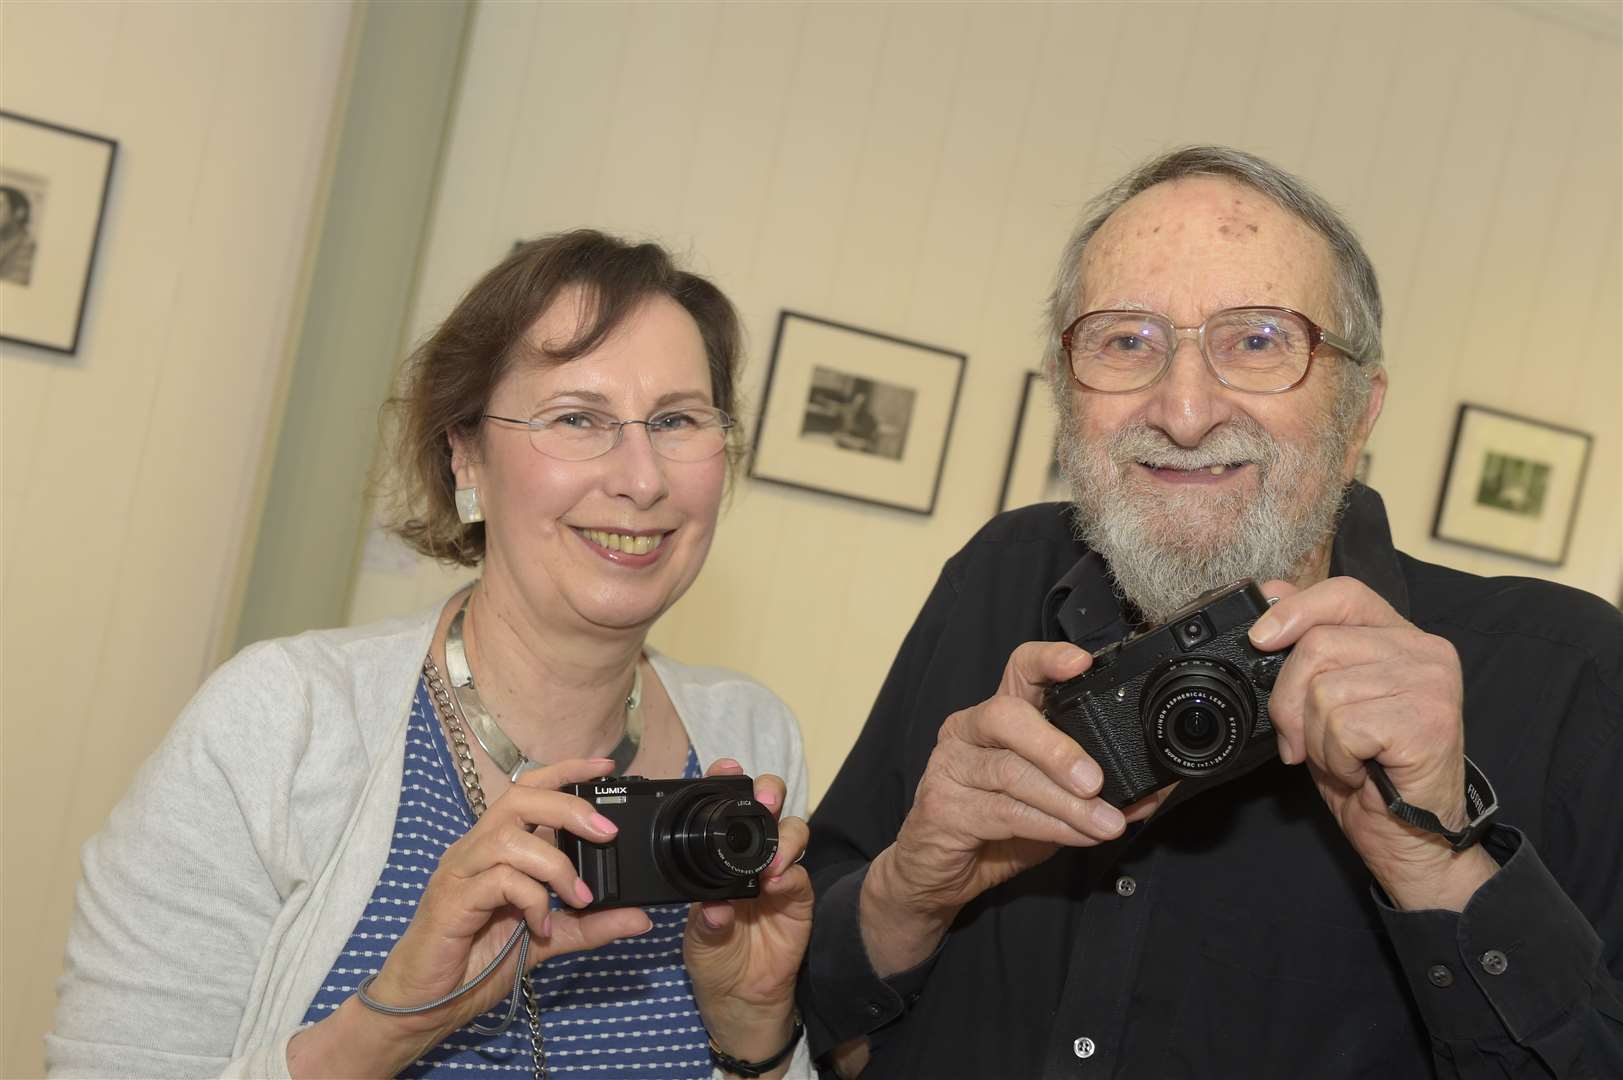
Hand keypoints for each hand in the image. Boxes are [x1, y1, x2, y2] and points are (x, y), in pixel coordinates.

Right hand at [289, 757, 653, 1076]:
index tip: (606, 767)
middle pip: (520, 798)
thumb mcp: (549, 939)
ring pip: (510, 838)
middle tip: (606, 832)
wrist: (426, 1004)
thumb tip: (641, 916)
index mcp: (497, 848)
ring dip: (555, 864)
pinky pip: (498, 880)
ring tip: (579, 897)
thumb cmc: (478, 963)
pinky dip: (531, 899)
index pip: (530, 790)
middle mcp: (476, 849)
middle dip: (568, 807)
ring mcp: (461, 872)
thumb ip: (591, 924)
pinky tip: (542, 926)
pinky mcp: (452, 900)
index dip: (566, 771)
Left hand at [684, 760, 811, 1071]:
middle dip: (769, 793)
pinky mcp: (799, 898)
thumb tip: (716, 907)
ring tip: (773, 857)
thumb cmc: (713, 960)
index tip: (725, 769)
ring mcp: (778, 874)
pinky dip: (792, 874)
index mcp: (718, 855)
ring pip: (792, 832)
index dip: (728, 784)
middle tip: (764, 800)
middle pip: (768, 808)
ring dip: (785, 835)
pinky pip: (801, 876)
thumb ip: (706, 923)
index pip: (725, 808)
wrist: (739, 999)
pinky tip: (778, 883)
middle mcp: (750, 856)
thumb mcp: (697, 941)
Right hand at [864, 642, 1157, 977]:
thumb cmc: (994, 825)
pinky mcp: (943, 807)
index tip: (1081, 662)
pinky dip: (1049, 826)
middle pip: (1007, 715)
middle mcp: (968, 731)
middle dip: (1057, 746)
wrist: (936, 872)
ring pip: (1010, 772)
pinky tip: (1079, 836)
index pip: (1019, 669)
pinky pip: (1003, 813)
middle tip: (1096, 779)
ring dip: (1065, 802)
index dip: (1048, 659)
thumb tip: (1151, 793)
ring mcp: (950, 767)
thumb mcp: (1050, 803)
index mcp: (997, 717)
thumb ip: (1091, 792)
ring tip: (1106, 822)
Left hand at [1252, 578, 1496, 910]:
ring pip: (1324, 691)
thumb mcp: (1327, 703)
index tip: (1260, 639)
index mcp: (1400, 637)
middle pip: (1318, 645)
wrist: (1410, 836)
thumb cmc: (1369, 770)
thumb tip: (1270, 595)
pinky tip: (1361, 771)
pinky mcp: (1427, 719)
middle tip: (1302, 740)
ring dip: (1316, 739)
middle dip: (1289, 700)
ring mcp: (1431, 682)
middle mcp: (1424, 651)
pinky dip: (1336, 758)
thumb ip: (1308, 651)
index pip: (1344, 593)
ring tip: (1344, 758)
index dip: (1294, 609)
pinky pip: (1344, 726)